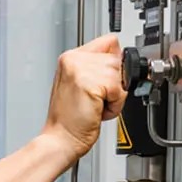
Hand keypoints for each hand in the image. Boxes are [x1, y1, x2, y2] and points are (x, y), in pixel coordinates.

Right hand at [41, 35, 127, 156]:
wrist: (60, 139)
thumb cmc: (70, 119)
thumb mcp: (79, 85)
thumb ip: (96, 68)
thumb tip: (121, 60)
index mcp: (70, 57)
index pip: (109, 42)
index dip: (114, 63)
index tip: (107, 81)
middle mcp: (74, 59)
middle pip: (117, 59)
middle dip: (115, 83)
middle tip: (97, 99)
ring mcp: (80, 70)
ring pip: (120, 74)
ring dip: (115, 95)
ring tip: (97, 105)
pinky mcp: (89, 83)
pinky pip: (119, 90)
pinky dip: (115, 105)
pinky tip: (98, 110)